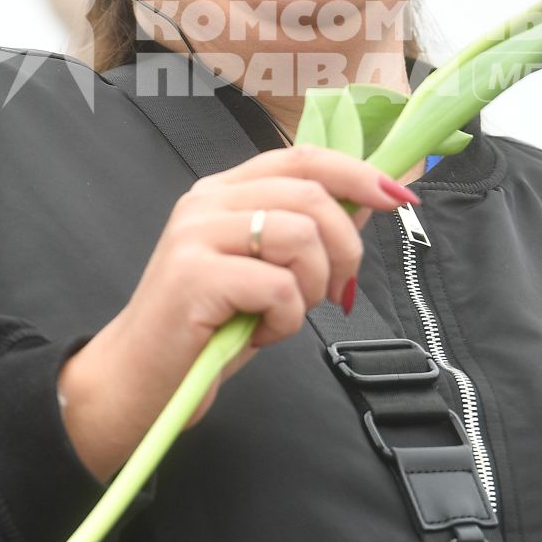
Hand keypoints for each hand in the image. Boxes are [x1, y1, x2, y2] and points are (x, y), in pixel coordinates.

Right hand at [56, 146, 418, 479]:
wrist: (143, 384)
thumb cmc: (208, 331)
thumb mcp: (269, 274)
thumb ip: (310, 235)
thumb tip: (370, 203)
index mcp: (223, 193)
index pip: (302, 158)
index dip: (356, 172)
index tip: (398, 198)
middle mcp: (206, 203)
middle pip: (310, 194)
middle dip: (345, 246)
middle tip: (337, 290)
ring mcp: (196, 236)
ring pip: (300, 235)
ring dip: (313, 288)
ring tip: (286, 316)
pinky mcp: (195, 277)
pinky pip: (279, 287)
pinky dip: (287, 320)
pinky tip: (261, 334)